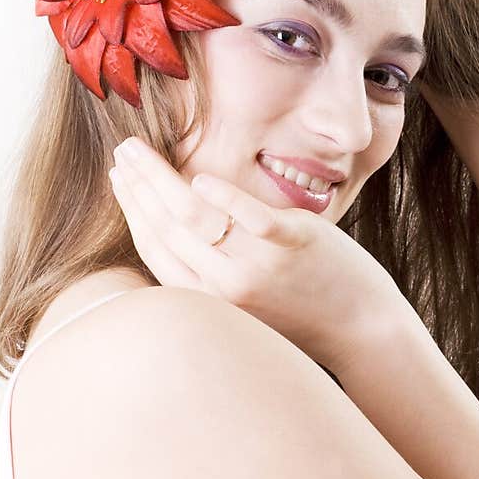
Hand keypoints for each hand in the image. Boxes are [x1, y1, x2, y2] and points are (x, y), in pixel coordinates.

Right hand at [108, 136, 406, 375]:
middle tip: (122, 151)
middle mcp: (225, 286)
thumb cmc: (301, 309)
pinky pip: (252, 218)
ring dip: (161, 179)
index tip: (118, 178)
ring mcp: (258, 264)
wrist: (360, 328)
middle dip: (137, 185)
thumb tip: (179, 222)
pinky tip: (201, 179)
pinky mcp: (293, 243)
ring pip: (195, 218)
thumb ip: (210, 267)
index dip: (132, 210)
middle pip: (166, 227)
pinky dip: (226, 198)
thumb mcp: (244, 297)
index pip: (155, 247)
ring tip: (142, 150)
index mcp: (209, 298)